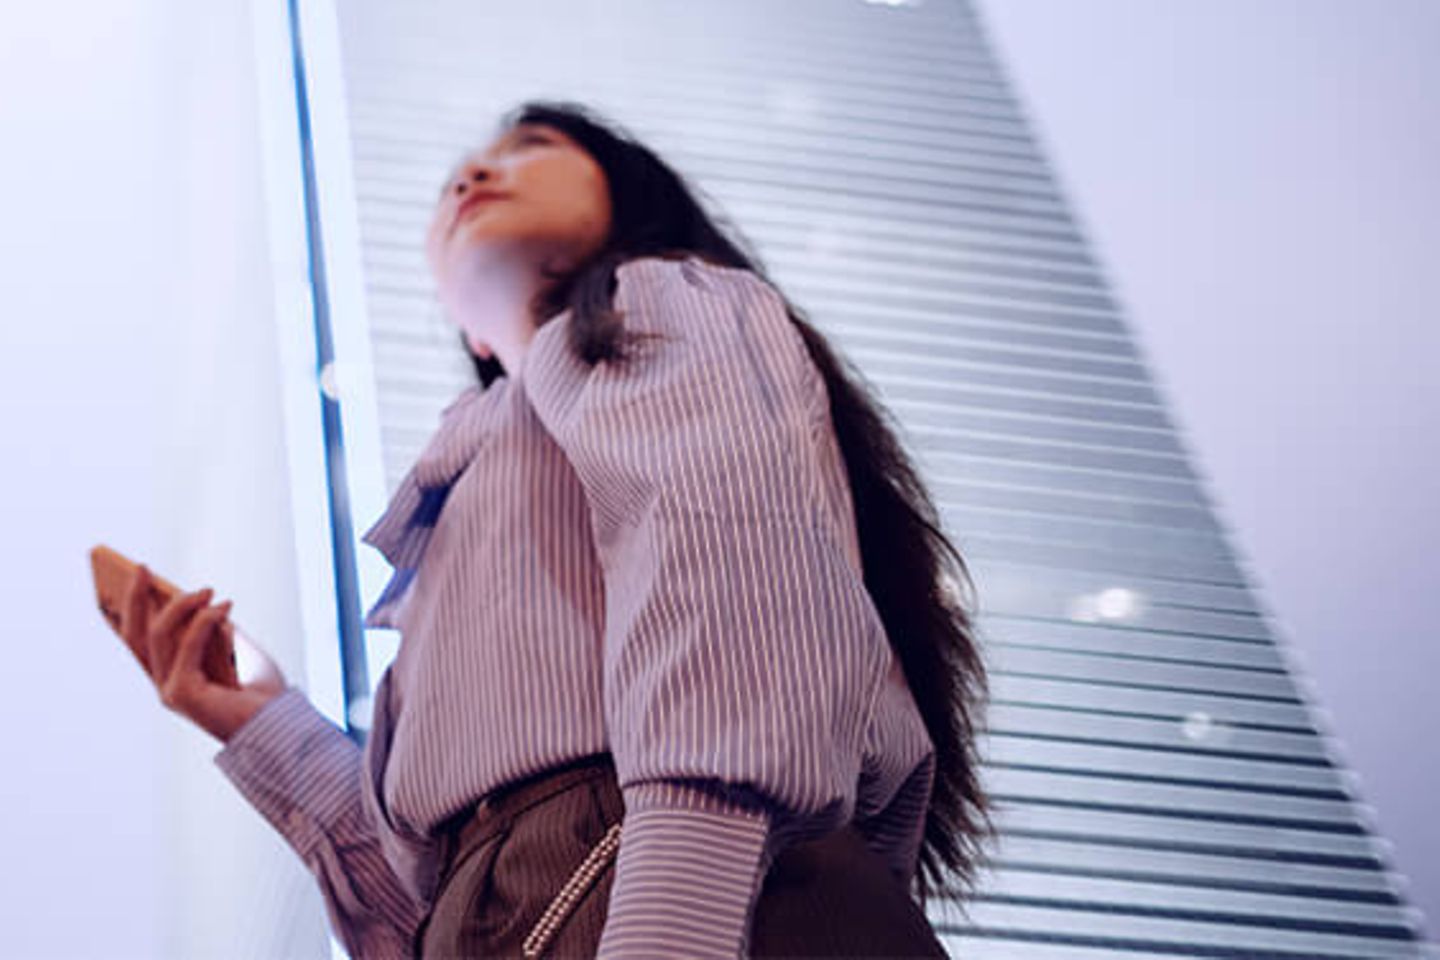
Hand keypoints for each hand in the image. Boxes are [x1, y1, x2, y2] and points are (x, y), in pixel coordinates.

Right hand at [122, 564, 289, 743]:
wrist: (280, 725)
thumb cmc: (263, 693)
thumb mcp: (236, 651)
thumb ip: (215, 630)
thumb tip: (203, 602)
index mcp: (173, 676)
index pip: (139, 641)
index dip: (131, 608)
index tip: (136, 575)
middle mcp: (165, 685)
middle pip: (136, 636)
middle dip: (135, 598)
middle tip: (142, 568)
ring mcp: (170, 691)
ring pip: (158, 636)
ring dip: (182, 606)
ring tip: (208, 589)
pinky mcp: (183, 694)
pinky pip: (188, 646)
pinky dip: (205, 622)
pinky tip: (225, 606)